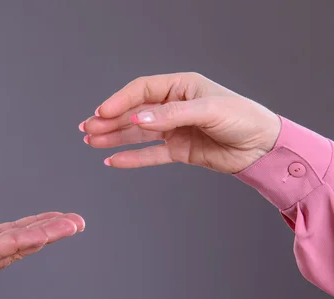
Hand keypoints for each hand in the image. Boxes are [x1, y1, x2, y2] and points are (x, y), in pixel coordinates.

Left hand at [0, 212, 84, 298]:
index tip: (57, 220)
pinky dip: (20, 240)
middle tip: (77, 222)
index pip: (9, 239)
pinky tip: (40, 234)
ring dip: (44, 235)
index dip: (35, 229)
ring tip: (69, 225)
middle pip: (19, 245)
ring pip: (13, 247)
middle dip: (50, 232)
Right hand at [79, 72, 281, 173]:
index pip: (141, 90)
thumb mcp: (208, 110)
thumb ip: (171, 115)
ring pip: (137, 133)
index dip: (120, 101)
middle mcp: (174, 107)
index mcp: (181, 87)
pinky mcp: (178, 150)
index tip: (102, 112)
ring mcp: (174, 129)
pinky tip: (113, 159)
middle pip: (134, 112)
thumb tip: (138, 118)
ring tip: (91, 142)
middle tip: (87, 129)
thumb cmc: (243, 119)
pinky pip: (150, 154)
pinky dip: (131, 158)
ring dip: (114, 137)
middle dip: (109, 120)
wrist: (263, 147)